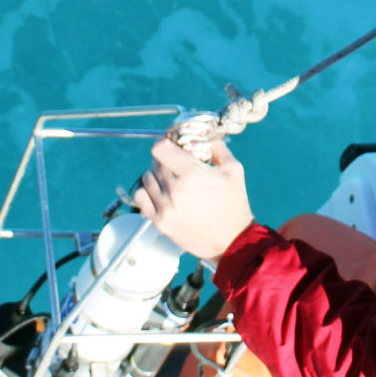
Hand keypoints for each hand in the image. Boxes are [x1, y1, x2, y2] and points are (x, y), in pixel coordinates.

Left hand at [133, 137, 254, 266]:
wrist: (230, 241)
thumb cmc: (234, 205)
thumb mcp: (234, 171)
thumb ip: (218, 148)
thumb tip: (207, 135)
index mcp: (193, 174)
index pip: (161, 149)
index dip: (162, 143)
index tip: (167, 143)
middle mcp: (175, 189)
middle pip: (155, 163)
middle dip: (164, 160)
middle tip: (174, 164)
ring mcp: (165, 207)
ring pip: (147, 179)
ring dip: (156, 176)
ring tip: (169, 181)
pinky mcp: (160, 222)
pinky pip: (141, 198)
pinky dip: (148, 192)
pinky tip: (159, 193)